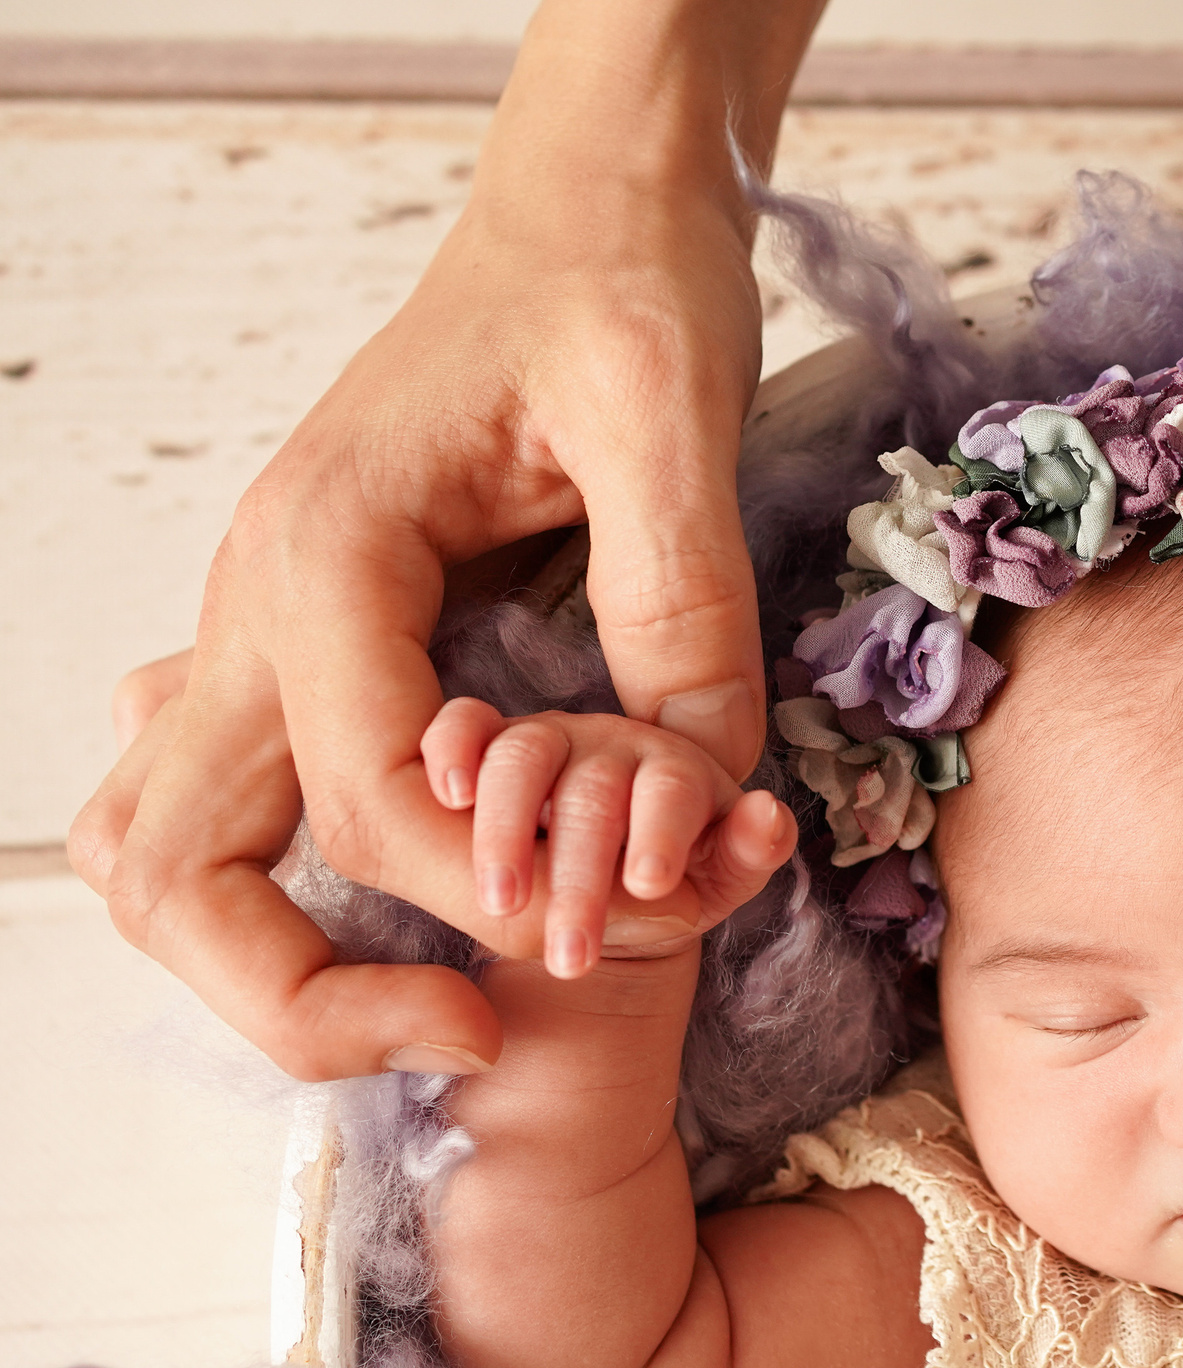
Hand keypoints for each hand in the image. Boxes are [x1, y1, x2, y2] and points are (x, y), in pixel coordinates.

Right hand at [67, 0, 824, 1080]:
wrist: (587, 212)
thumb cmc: (620, 288)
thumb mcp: (677, 427)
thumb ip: (681, 611)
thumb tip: (707, 799)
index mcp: (325, 554)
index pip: (359, 796)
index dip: (482, 896)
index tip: (613, 932)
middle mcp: (257, 606)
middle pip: (175, 865)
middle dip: (301, 992)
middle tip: (475, 1034)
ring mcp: (266, 633)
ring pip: (169, 845)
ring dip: (270, 957)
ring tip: (449, 1002)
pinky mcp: (316, 650)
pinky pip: (242, 802)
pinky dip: (304, 890)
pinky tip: (452, 906)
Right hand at [420, 701, 796, 974]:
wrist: (604, 885)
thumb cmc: (670, 881)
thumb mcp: (717, 881)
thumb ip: (748, 854)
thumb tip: (770, 817)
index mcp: (674, 772)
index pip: (671, 791)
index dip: (661, 832)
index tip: (651, 884)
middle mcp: (610, 747)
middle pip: (591, 794)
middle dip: (579, 878)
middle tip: (572, 955)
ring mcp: (547, 738)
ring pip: (521, 760)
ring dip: (505, 833)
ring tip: (501, 906)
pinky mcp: (487, 743)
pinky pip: (464, 726)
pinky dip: (450, 748)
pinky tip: (447, 795)